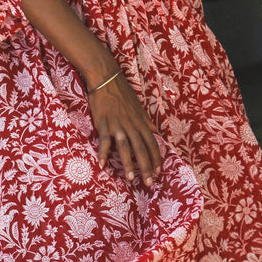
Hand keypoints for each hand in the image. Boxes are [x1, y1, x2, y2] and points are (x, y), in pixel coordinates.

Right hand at [87, 72, 161, 188]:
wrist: (106, 78)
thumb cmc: (122, 92)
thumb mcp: (138, 106)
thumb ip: (146, 120)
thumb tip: (155, 131)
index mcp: (140, 121)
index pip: (152, 143)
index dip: (156, 158)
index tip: (158, 172)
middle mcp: (131, 125)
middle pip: (141, 149)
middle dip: (146, 167)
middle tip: (149, 183)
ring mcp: (117, 125)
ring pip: (125, 147)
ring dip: (128, 164)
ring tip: (131, 178)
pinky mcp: (104, 123)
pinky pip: (105, 141)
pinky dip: (103, 153)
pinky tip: (103, 165)